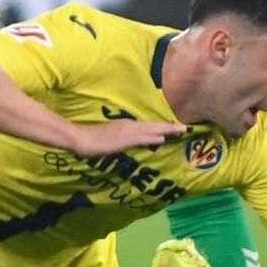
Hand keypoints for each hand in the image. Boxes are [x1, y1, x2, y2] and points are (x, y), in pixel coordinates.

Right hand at [72, 120, 187, 156]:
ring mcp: (126, 132)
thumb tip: (134, 141)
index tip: (176, 127)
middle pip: (154, 126)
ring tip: (179, 130)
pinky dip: (150, 138)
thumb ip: (124, 138)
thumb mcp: (112, 136)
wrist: (80, 138)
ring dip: (165, 131)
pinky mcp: (122, 140)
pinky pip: (139, 139)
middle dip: (170, 127)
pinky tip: (160, 139)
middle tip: (185, 127)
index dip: (163, 126)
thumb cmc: (93, 138)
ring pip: (150, 131)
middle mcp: (129, 126)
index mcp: (128, 125)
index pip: (149, 126)